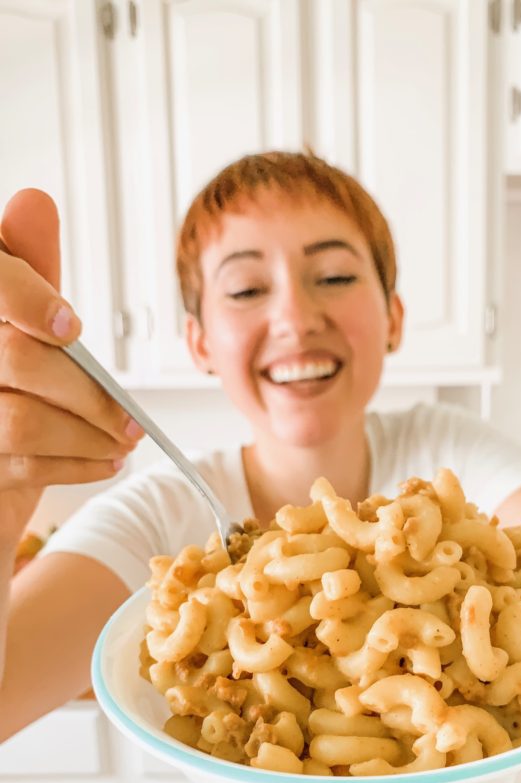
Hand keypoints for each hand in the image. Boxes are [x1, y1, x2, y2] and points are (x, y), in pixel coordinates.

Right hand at [0, 190, 141, 545]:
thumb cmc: (7, 385)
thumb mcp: (17, 320)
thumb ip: (26, 269)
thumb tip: (35, 202)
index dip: (27, 298)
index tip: (71, 326)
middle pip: (18, 360)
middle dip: (88, 393)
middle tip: (132, 417)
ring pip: (23, 422)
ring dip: (89, 435)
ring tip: (124, 440)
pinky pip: (22, 466)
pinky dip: (78, 465)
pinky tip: (105, 460)